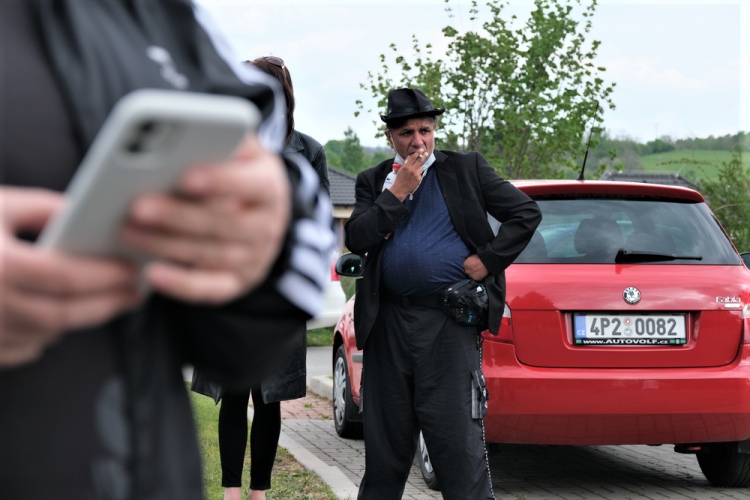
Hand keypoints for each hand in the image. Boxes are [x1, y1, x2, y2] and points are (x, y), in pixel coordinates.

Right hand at [0, 188, 140, 367]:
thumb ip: (42, 209)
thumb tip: (85, 215)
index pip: (68, 276)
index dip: (107, 276)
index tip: (132, 271)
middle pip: (65, 313)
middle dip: (108, 304)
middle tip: (133, 294)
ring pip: (47, 333)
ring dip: (81, 319)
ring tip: (106, 302)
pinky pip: (22, 349)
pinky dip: (46, 335)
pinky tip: (57, 318)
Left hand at [122, 134, 290, 303]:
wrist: (258, 214)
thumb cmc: (235, 172)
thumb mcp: (239, 151)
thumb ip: (219, 141)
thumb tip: (180, 137)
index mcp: (269, 186)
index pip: (251, 184)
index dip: (221, 181)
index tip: (186, 178)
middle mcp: (267, 225)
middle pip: (224, 223)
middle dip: (179, 216)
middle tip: (138, 207)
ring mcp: (254, 258)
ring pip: (210, 255)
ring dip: (167, 245)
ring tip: (129, 233)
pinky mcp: (236, 283)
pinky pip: (209, 289)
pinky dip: (180, 284)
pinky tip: (152, 274)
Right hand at [389, 147, 427, 201]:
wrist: (400, 189)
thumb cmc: (400, 178)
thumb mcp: (401, 169)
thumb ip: (406, 162)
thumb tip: (410, 156)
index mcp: (406, 166)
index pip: (413, 157)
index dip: (418, 152)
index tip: (421, 149)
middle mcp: (412, 170)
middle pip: (420, 161)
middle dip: (423, 156)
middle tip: (426, 153)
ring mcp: (416, 175)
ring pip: (421, 168)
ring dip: (419, 168)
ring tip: (414, 172)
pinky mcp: (419, 179)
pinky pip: (420, 174)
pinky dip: (418, 174)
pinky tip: (414, 178)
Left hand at [463, 254, 488, 280]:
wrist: (485, 261)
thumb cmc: (479, 257)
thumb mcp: (471, 257)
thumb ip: (469, 261)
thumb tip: (470, 262)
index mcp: (465, 265)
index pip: (465, 267)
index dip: (469, 266)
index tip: (472, 266)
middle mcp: (467, 271)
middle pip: (468, 272)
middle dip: (471, 271)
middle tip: (476, 269)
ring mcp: (471, 276)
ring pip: (472, 276)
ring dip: (474, 274)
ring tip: (479, 272)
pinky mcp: (476, 279)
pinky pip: (477, 278)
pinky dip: (479, 277)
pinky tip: (481, 274)